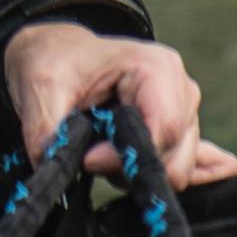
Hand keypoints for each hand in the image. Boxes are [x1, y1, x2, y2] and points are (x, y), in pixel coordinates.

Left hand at [0, 24, 236, 189]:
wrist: (58, 53)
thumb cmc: (55, 59)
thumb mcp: (41, 87)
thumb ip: (48, 131)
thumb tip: (54, 173)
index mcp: (158, 69)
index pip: (164, 130)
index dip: (125, 157)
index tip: (88, 160)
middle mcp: (181, 90)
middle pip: (176, 158)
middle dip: (130, 169)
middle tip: (88, 156)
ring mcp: (185, 113)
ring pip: (177, 170)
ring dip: (134, 172)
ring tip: (100, 149)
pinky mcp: (181, 133)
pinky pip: (195, 168)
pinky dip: (169, 177)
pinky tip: (156, 183)